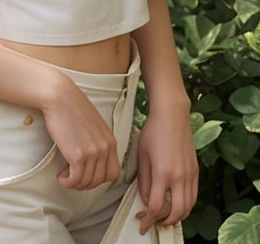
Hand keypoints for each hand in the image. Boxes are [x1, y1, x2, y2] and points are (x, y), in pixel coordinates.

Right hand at [42, 75, 120, 190]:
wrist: (60, 97)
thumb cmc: (72, 107)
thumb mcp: (94, 124)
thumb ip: (98, 141)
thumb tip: (92, 158)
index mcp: (110, 140)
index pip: (114, 173)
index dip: (100, 179)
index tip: (88, 176)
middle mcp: (104, 148)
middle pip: (100, 181)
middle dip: (86, 184)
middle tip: (74, 178)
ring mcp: (92, 152)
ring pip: (87, 182)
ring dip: (74, 183)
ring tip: (65, 176)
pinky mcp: (77, 155)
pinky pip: (75, 180)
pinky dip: (67, 182)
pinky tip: (61, 176)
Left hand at [135, 106, 198, 233]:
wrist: (172, 114)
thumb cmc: (153, 130)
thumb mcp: (142, 155)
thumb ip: (143, 180)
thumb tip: (145, 199)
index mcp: (163, 173)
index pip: (156, 206)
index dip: (148, 218)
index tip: (142, 223)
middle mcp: (179, 176)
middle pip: (176, 212)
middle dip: (165, 222)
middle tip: (154, 222)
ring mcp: (190, 174)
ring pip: (188, 207)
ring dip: (178, 216)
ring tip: (165, 216)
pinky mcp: (195, 170)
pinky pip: (194, 195)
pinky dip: (186, 205)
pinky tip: (176, 202)